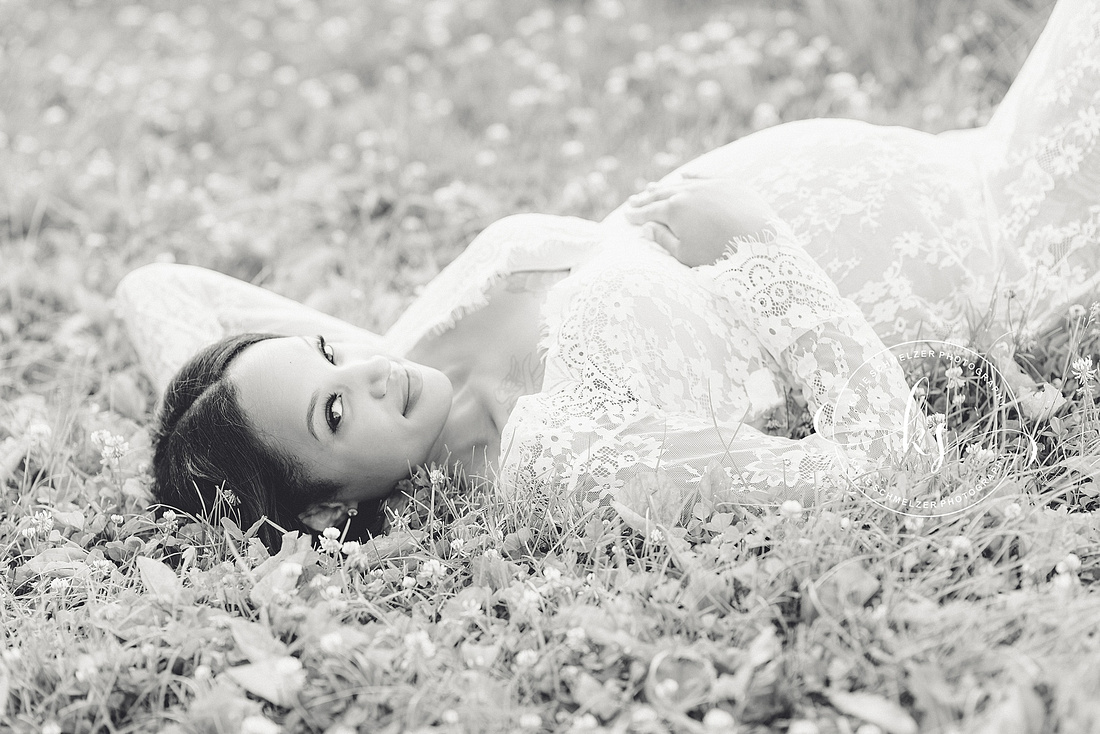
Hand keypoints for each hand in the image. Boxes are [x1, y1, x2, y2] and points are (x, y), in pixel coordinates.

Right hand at [623, 175, 777, 266]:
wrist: (758, 242)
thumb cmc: (718, 254)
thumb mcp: (685, 254)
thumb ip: (664, 239)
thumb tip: (648, 228)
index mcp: (674, 210)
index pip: (649, 212)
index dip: (636, 215)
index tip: (626, 216)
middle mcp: (688, 192)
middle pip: (661, 194)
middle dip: (645, 198)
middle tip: (632, 200)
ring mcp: (708, 185)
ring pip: (680, 183)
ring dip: (664, 186)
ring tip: (651, 187)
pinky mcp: (728, 184)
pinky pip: (704, 176)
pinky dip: (691, 176)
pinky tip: (683, 175)